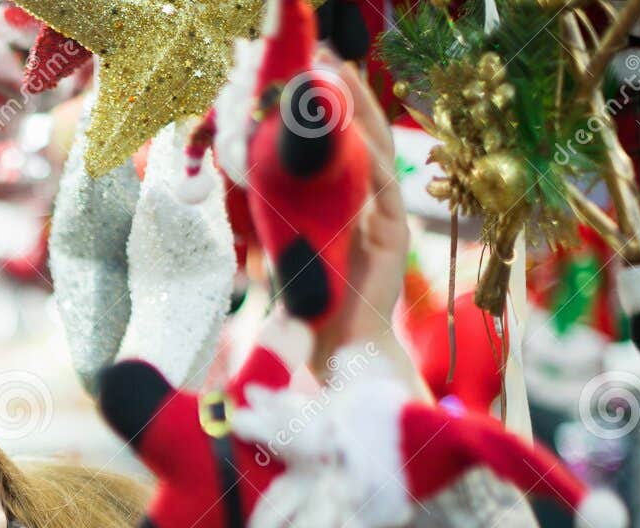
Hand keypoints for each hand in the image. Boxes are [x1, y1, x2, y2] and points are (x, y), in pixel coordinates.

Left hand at [309, 57, 410, 376]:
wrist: (339, 359)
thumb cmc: (314, 317)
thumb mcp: (291, 262)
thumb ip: (283, 235)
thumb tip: (247, 213)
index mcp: (348, 210)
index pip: (343, 148)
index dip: (332, 110)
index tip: (309, 74)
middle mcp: (370, 209)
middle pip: (363, 139)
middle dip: (346, 96)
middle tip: (324, 55)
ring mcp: (384, 223)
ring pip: (376, 154)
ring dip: (358, 114)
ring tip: (338, 75)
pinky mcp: (393, 241)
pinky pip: (383, 193)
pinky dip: (372, 162)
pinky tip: (358, 134)